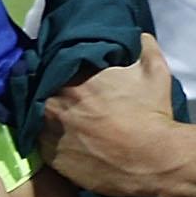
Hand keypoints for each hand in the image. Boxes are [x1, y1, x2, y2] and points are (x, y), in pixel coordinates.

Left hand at [40, 33, 186, 196]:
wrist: (156, 158)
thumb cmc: (152, 114)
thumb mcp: (153, 74)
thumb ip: (145, 50)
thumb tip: (142, 36)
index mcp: (70, 80)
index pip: (52, 73)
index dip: (58, 77)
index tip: (67, 82)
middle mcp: (53, 105)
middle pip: (42, 97)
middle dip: (53, 100)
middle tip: (69, 107)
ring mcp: (50, 134)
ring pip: (39, 123)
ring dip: (49, 123)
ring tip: (66, 127)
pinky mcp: (54, 160)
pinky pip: (44, 150)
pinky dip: (52, 146)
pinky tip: (68, 146)